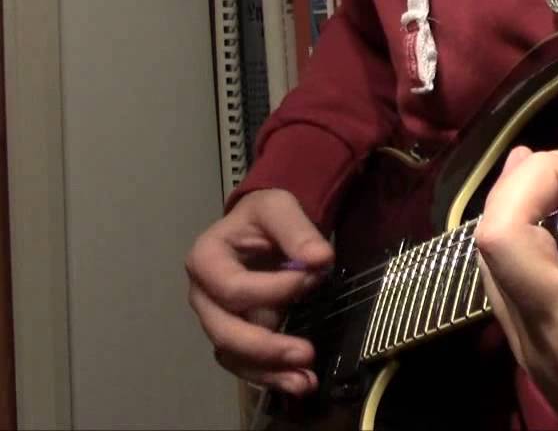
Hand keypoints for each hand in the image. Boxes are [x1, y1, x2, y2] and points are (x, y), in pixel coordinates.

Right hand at [186, 188, 333, 395]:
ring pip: (233, 355)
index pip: (233, 288)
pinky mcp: (235, 335)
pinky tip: (298, 382)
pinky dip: (269, 377)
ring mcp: (216, 319)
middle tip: (306, 353)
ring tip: (305, 382)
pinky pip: (244, 363)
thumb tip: (320, 260)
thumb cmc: (263, 217)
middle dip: (265, 347)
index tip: (313, 279)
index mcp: (206, 259)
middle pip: (224, 331)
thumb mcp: (280, 208)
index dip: (274, 290)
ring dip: (268, 372)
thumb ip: (298, 231)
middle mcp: (203, 295)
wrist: (261, 227)